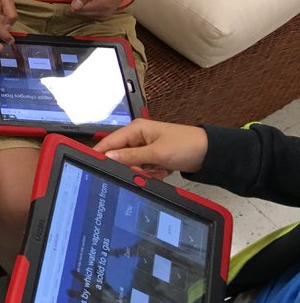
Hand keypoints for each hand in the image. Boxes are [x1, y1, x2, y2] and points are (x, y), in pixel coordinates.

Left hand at [71, 0, 138, 17]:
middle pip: (80, 12)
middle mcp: (103, 14)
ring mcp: (104, 16)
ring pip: (83, 13)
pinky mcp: (104, 16)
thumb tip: (73, 6)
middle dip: (81, 0)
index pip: (78, 9)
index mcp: (102, 6)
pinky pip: (89, 13)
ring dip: (85, 3)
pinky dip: (89, 5)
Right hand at [93, 119, 207, 179]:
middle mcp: (138, 137)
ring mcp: (145, 148)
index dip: (101, 153)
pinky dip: (151, 173)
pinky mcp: (153, 158)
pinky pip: (142, 169)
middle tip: (142, 171)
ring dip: (143, 171)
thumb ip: (131, 156)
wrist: (210, 154)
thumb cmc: (187, 145)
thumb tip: (108, 157)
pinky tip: (162, 170)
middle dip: (130, 166)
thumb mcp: (157, 152)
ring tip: (158, 169)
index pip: (110, 142)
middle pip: (120, 156)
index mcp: (136, 129)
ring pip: (131, 165)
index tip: (92, 165)